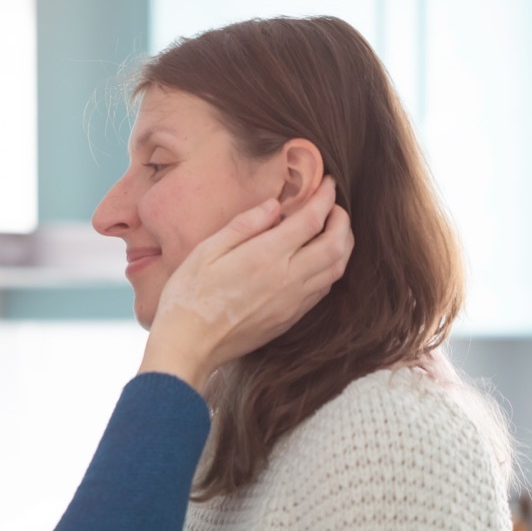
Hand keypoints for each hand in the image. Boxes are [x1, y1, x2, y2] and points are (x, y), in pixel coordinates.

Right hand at [139, 177, 352, 391]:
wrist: (189, 346)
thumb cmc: (189, 296)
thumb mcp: (206, 251)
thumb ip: (244, 226)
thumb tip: (274, 205)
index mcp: (265, 257)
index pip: (311, 220)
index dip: (325, 198)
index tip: (328, 184)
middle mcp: (287, 279)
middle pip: (336, 244)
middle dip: (342, 220)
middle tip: (333, 206)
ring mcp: (292, 302)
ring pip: (336, 269)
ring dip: (342, 245)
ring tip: (333, 230)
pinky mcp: (290, 319)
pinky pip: (323, 290)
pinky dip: (330, 269)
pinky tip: (318, 261)